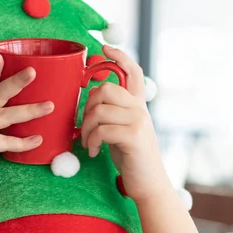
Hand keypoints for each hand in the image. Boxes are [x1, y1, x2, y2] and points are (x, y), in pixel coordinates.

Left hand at [81, 45, 170, 203]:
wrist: (148, 184)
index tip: (104, 47)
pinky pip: (102, 129)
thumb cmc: (131, 158)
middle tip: (84, 128)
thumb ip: (113, 115)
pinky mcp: (133, 137)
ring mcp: (138, 121)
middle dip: (87, 107)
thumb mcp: (122, 131)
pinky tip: (94, 152)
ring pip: (99, 110)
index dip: (120, 57)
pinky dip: (92, 141)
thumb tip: (91, 103)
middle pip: (105, 89)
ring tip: (88, 144)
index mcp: (137, 106)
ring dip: (86, 129)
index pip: (133, 72)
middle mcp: (139, 109)